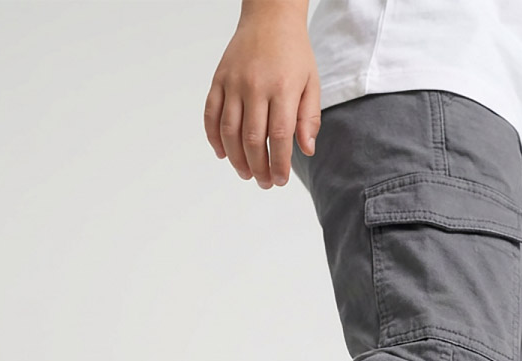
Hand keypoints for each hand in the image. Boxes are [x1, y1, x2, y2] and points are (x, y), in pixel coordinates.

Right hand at [204, 3, 319, 188]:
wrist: (270, 17)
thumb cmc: (293, 53)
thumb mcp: (311, 83)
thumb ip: (309, 118)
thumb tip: (306, 150)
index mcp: (282, 88)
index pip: (279, 136)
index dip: (279, 164)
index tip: (280, 180)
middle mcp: (255, 85)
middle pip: (252, 139)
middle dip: (258, 167)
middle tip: (264, 182)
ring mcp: (233, 82)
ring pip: (229, 131)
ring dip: (236, 159)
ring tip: (246, 173)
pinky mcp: (218, 79)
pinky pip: (211, 114)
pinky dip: (214, 138)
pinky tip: (223, 154)